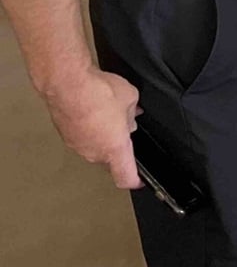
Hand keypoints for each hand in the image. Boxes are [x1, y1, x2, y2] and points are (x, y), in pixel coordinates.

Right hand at [44, 67, 141, 188]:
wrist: (67, 85)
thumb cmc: (98, 93)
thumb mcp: (130, 99)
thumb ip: (132, 115)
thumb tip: (130, 119)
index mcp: (114, 149)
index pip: (125, 177)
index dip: (135, 181)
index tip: (140, 181)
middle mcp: (94, 152)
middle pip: (110, 161)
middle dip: (120, 148)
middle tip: (127, 130)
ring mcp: (77, 145)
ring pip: (95, 148)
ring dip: (104, 136)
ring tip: (110, 114)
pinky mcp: (65, 135)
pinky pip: (83, 137)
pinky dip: (90, 129)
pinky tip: (95, 111)